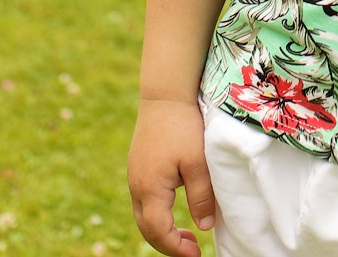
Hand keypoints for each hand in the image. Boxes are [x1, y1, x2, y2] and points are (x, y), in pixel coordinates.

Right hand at [128, 98, 217, 256]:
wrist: (164, 96)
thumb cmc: (183, 127)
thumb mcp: (198, 163)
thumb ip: (201, 196)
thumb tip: (203, 227)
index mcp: (150, 189)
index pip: (158, 231)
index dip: (175, 248)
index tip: (195, 255)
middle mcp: (136, 187)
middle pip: (146, 229)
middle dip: (167, 245)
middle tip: (192, 250)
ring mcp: (134, 177)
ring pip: (142, 216)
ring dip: (161, 231)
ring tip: (185, 236)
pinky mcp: (137, 168)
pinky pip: (142, 202)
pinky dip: (156, 215)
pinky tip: (173, 212)